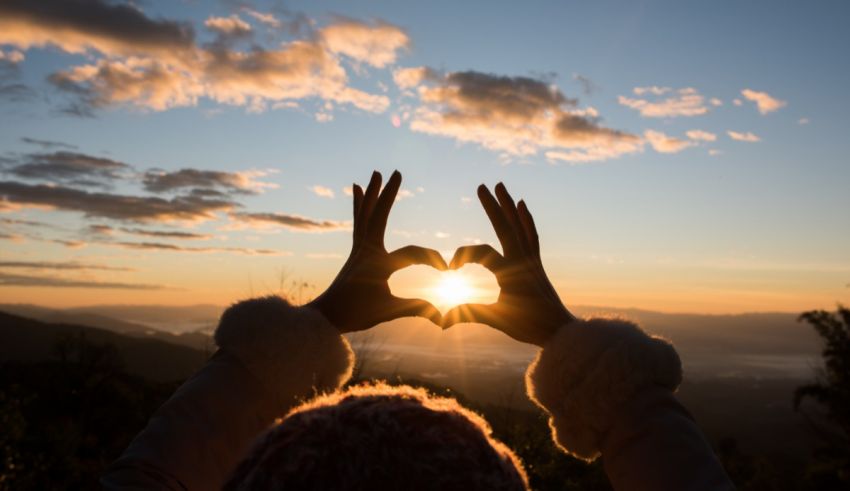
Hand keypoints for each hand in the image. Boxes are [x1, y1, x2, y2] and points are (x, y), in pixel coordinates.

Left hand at [308, 170, 446, 332]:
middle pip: (379, 215)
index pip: (412, 254)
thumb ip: (416, 309)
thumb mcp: (388, 311)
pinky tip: (358, 191)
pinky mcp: (355, 251)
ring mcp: (359, 249)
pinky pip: (358, 221)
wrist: (324, 317)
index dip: (433, 260)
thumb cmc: (355, 315)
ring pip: (366, 214)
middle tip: (396, 172)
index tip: (448, 270)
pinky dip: (360, 205)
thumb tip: (444, 317)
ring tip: (375, 174)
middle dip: (388, 194)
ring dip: (372, 193)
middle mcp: (366, 251)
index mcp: (377, 264)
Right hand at [442, 183, 574, 345]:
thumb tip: (441, 321)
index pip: (482, 253)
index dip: (462, 256)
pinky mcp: (537, 263)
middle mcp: (522, 260)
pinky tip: (523, 206)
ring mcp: (531, 259)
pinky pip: (531, 235)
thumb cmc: (530, 327)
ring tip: (501, 186)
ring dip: (509, 205)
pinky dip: (526, 219)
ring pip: (519, 226)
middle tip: (481, 185)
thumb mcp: (498, 320)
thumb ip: (470, 315)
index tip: (450, 270)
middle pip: (505, 227)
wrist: (561, 331)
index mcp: (510, 272)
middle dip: (492, 206)